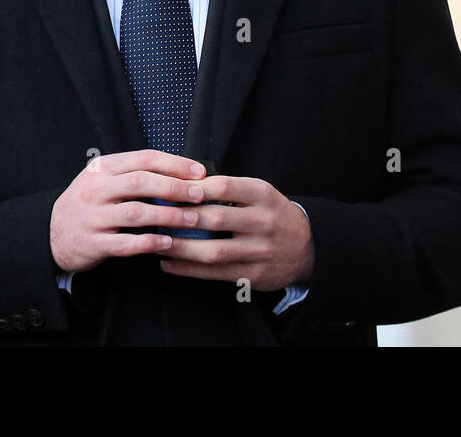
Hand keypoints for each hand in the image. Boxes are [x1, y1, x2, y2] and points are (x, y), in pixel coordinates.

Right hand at [50, 150, 207, 272]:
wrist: (51, 233)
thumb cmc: (89, 203)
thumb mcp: (104, 179)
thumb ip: (135, 174)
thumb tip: (183, 173)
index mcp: (102, 168)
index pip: (143, 159)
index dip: (174, 163)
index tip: (199, 172)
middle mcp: (95, 189)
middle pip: (141, 182)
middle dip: (174, 187)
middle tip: (200, 194)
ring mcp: (92, 217)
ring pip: (135, 213)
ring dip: (168, 216)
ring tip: (192, 218)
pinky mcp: (91, 243)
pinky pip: (124, 243)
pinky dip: (149, 242)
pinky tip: (168, 243)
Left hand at [155, 175, 313, 292]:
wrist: (307, 247)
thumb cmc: (272, 214)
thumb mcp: (260, 193)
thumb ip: (229, 189)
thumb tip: (182, 184)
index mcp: (263, 195)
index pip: (225, 187)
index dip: (194, 188)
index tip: (168, 188)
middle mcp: (263, 221)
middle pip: (215, 218)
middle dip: (181, 218)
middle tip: (153, 216)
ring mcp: (260, 250)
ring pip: (213, 250)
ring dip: (180, 247)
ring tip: (156, 242)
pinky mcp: (254, 275)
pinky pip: (215, 273)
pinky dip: (188, 269)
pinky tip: (168, 263)